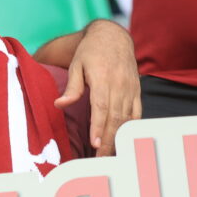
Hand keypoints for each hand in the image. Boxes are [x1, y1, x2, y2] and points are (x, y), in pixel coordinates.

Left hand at [55, 20, 140, 155]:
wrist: (113, 37)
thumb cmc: (91, 52)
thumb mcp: (76, 65)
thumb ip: (72, 87)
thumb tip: (59, 104)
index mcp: (104, 79)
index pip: (101, 108)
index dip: (98, 127)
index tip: (94, 144)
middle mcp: (120, 86)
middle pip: (115, 118)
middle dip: (108, 140)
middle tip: (99, 158)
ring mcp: (131, 90)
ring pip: (127, 119)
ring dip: (119, 138)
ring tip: (110, 155)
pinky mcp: (137, 92)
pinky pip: (137, 114)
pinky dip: (132, 129)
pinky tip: (125, 141)